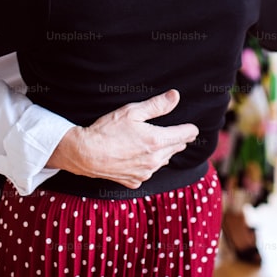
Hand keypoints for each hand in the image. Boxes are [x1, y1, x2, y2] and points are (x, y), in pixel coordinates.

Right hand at [50, 89, 198, 188]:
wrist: (85, 154)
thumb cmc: (107, 130)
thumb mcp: (132, 111)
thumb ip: (157, 105)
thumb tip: (175, 96)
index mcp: (157, 141)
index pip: (186, 135)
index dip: (190, 129)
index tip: (191, 127)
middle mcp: (155, 160)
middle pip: (177, 148)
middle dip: (176, 139)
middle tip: (173, 131)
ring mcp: (145, 172)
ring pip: (164, 160)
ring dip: (163, 151)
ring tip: (154, 142)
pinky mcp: (134, 180)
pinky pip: (148, 172)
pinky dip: (147, 164)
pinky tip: (137, 156)